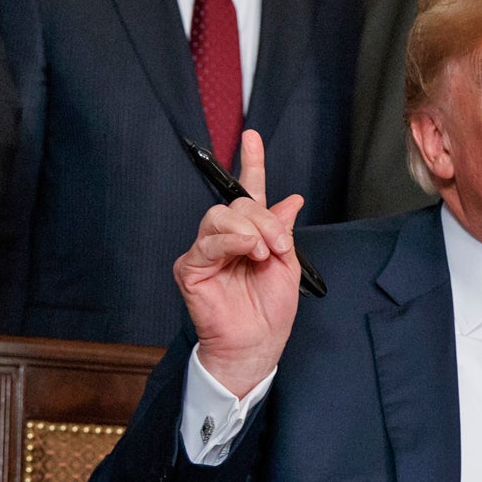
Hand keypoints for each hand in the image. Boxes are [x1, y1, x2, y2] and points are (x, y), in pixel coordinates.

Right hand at [177, 129, 305, 398]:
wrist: (258, 345)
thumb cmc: (270, 312)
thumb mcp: (288, 265)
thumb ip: (283, 231)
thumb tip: (292, 199)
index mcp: (250, 235)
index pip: (247, 193)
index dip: (251, 164)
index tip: (252, 137)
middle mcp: (225, 240)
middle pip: (236, 204)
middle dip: (262, 218)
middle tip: (278, 244)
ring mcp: (205, 252)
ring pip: (220, 217)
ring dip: (250, 230)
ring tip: (263, 253)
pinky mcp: (190, 268)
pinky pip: (207, 242)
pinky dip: (232, 242)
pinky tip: (248, 252)